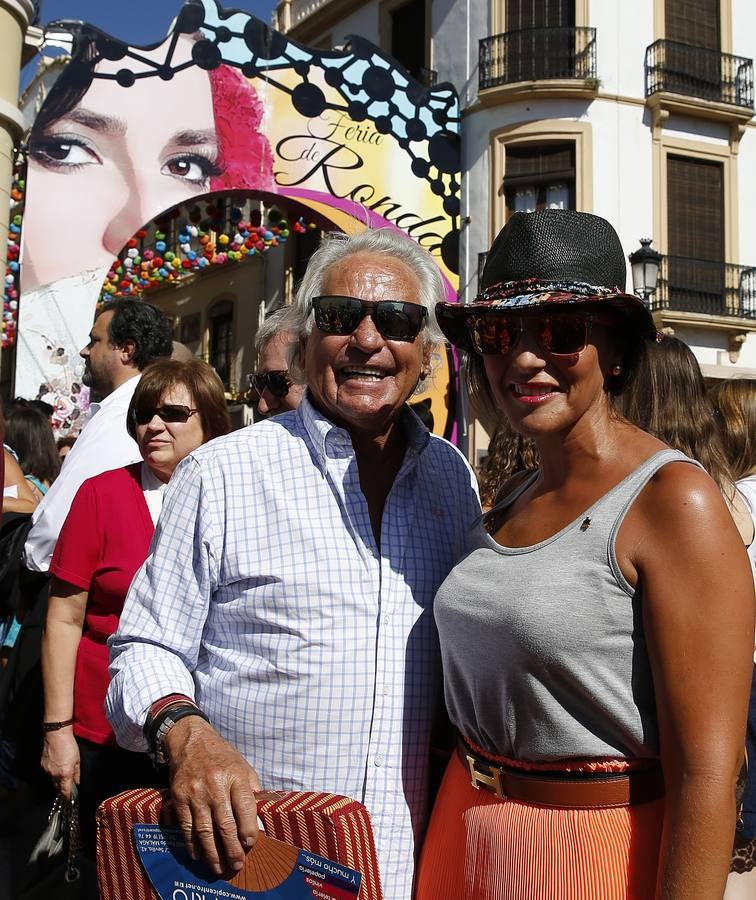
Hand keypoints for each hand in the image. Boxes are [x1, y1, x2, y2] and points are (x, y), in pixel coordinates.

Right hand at [41, 728, 79, 798]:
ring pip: (52, 780)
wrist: (56, 735)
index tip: (69, 798)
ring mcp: (47, 770)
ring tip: (63, 775)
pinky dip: (53, 773)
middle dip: (62, 788)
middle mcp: (54, 774)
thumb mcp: (77, 759)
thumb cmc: (69, 745)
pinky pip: (48, 773)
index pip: (65, 790)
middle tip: (67, 787)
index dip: (67, 796)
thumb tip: (77, 782)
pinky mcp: (43, 765)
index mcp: (64, 774)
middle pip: (57, 786)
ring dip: (57, 780)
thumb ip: (77, 772)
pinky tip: (57, 767)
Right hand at [164, 716, 260, 876]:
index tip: (250, 844)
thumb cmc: (221, 755)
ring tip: (218, 867)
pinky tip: (198, 854)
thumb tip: (259, 817)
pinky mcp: (179, 797)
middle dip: (232, 849)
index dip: (249, 830)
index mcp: (235, 775)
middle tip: (237, 865)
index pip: (245, 808)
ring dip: (212, 853)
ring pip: (205, 830)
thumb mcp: (243, 765)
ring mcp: (195, 792)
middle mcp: (215, 784)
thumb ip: (252, 789)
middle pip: (225, 824)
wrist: (191, 740)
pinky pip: (186, 826)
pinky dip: (192, 843)